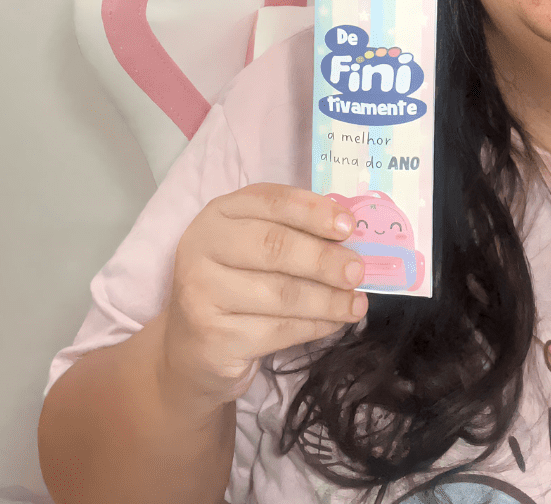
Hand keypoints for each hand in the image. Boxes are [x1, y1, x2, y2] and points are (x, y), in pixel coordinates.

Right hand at [158, 184, 366, 405]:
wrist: (192, 350)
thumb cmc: (236, 286)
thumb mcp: (255, 248)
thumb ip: (294, 233)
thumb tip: (350, 236)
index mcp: (218, 214)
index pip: (271, 201)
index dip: (314, 211)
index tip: (350, 226)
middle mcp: (202, 247)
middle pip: (275, 246)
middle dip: (324, 259)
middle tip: (358, 270)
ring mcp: (202, 293)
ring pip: (280, 293)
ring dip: (328, 299)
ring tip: (356, 303)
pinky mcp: (213, 337)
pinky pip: (277, 330)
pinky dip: (314, 326)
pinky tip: (334, 323)